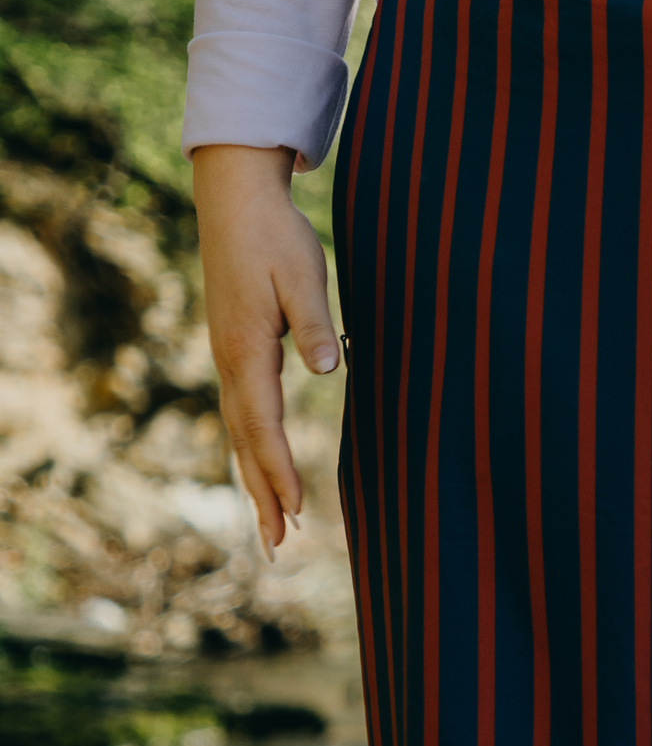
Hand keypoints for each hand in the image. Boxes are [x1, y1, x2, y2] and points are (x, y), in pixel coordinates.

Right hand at [192, 144, 339, 559]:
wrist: (235, 200)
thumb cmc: (276, 237)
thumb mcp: (302, 276)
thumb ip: (314, 324)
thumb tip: (328, 369)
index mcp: (246, 351)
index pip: (263, 425)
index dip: (279, 470)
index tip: (296, 510)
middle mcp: (230, 362)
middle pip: (245, 443)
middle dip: (262, 495)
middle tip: (277, 545)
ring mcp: (228, 358)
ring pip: (241, 433)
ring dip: (256, 480)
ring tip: (271, 526)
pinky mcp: (234, 350)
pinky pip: (244, 414)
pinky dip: (252, 450)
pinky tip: (262, 468)